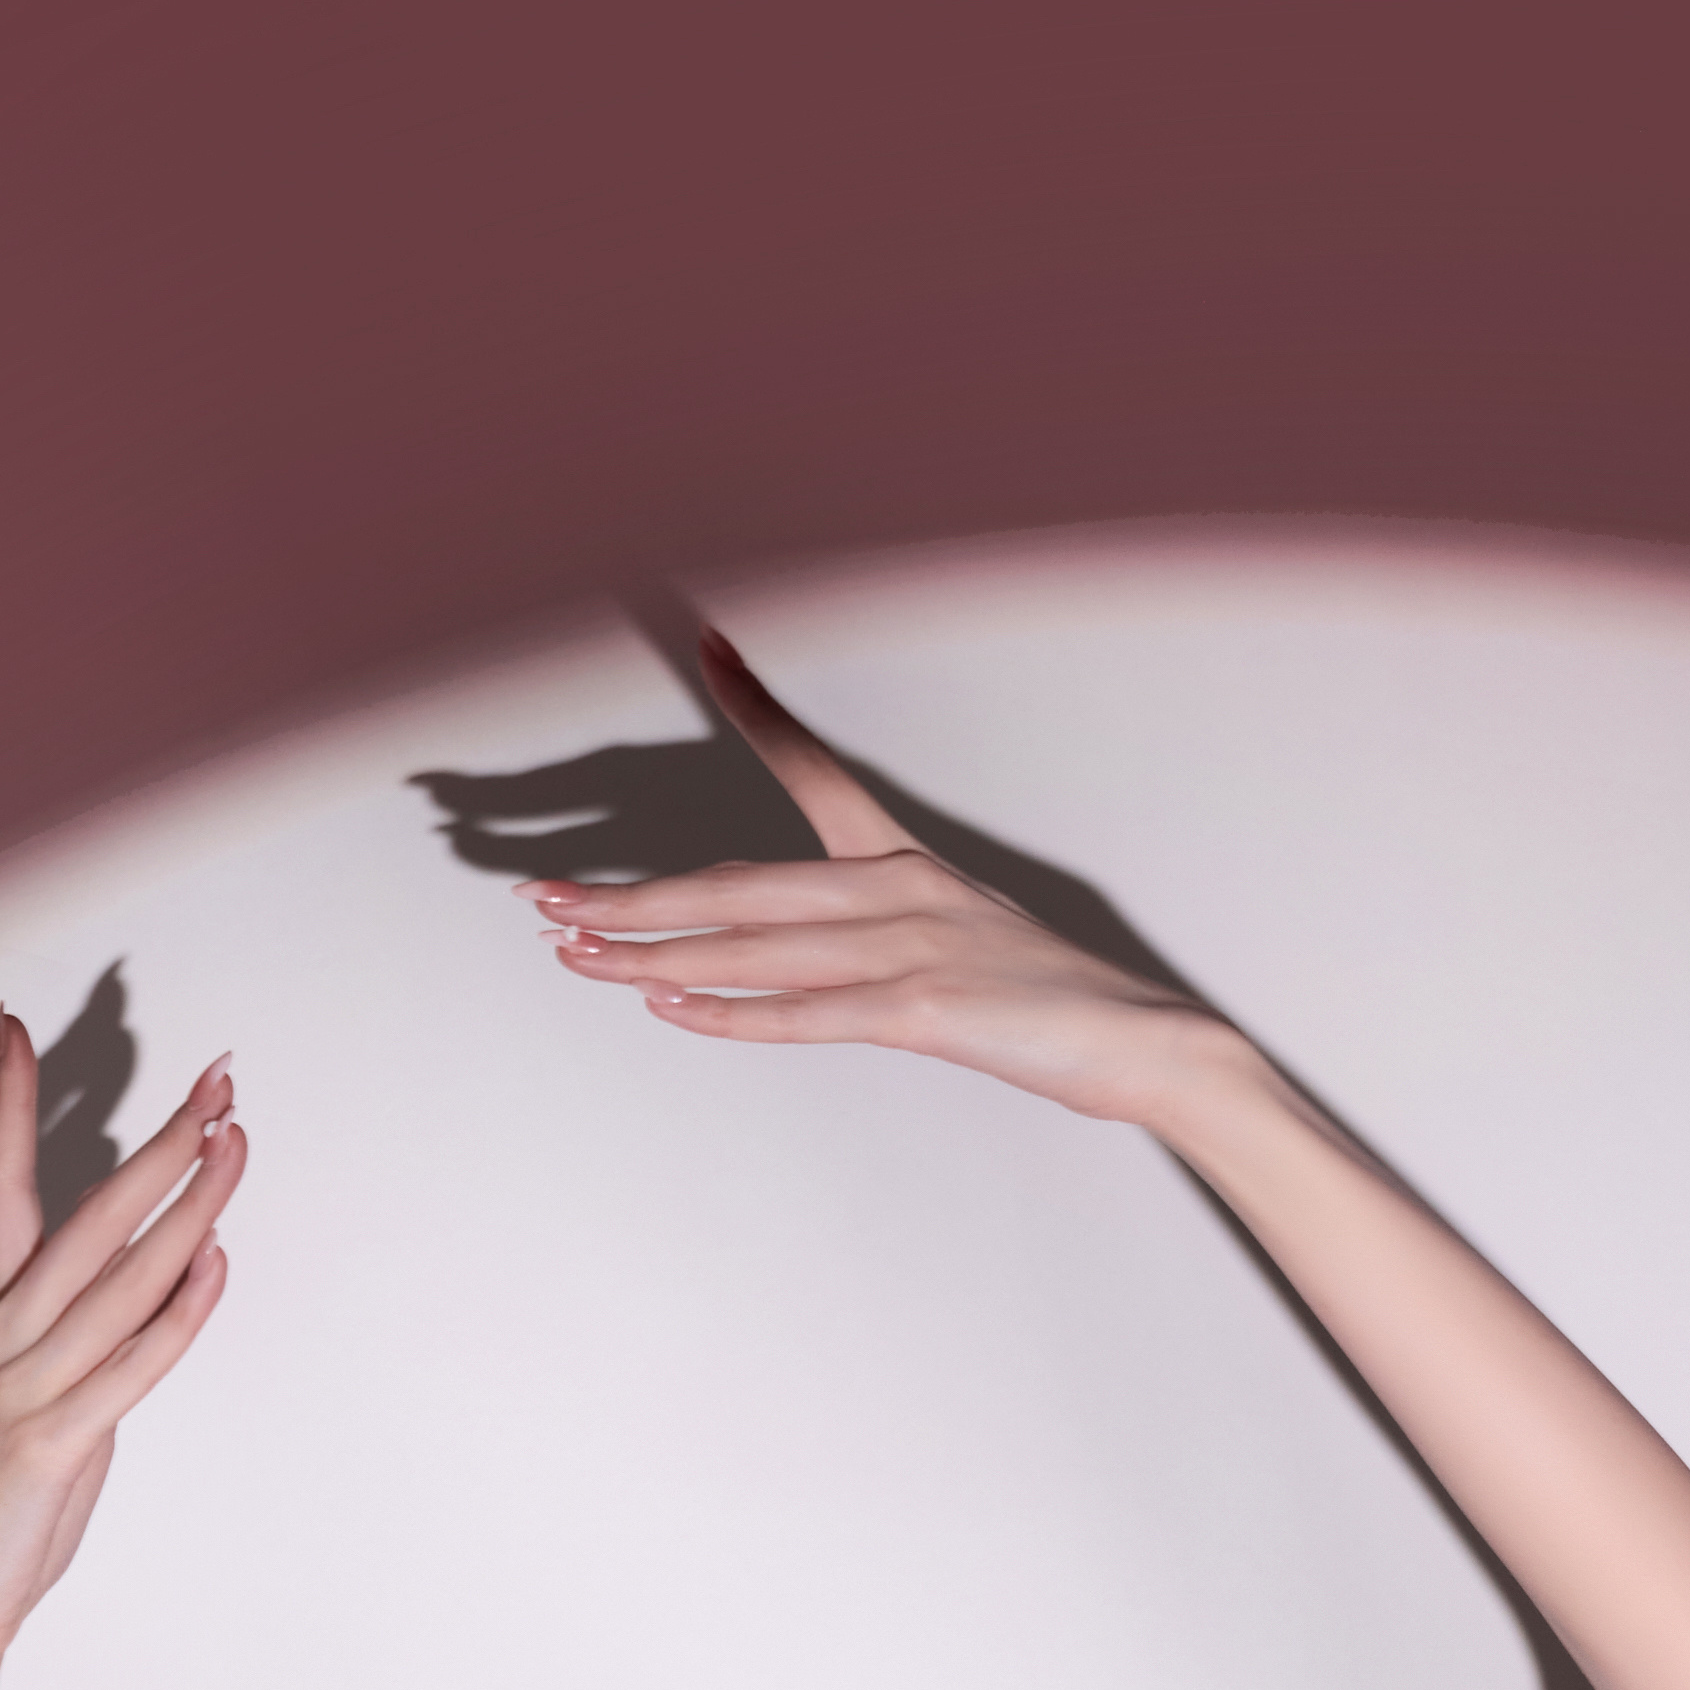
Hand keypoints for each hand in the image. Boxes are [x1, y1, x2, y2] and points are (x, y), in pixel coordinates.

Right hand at [0, 1027, 242, 1689]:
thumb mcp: (35, 1406)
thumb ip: (81, 1346)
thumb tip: (152, 1294)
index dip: (6, 1103)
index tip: (17, 1025)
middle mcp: (3, 1337)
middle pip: (87, 1213)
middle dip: (159, 1140)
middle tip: (215, 1079)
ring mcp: (24, 1386)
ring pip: (117, 1275)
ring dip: (186, 1205)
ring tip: (235, 1144)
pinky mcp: (51, 1442)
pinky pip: (127, 1365)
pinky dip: (176, 1314)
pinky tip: (214, 1264)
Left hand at [530, 631, 1223, 1123]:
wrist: (1144, 1041)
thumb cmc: (1048, 1003)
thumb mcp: (954, 947)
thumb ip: (870, 943)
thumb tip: (790, 957)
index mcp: (902, 861)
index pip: (815, 769)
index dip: (760, 708)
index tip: (708, 648)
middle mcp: (897, 887)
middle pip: (737, 882)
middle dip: (632, 892)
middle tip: (545, 898)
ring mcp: (910, 943)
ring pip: (752, 943)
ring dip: (652, 950)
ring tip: (575, 952)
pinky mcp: (924, 1006)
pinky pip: (806, 1011)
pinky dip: (731, 1011)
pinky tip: (667, 1004)